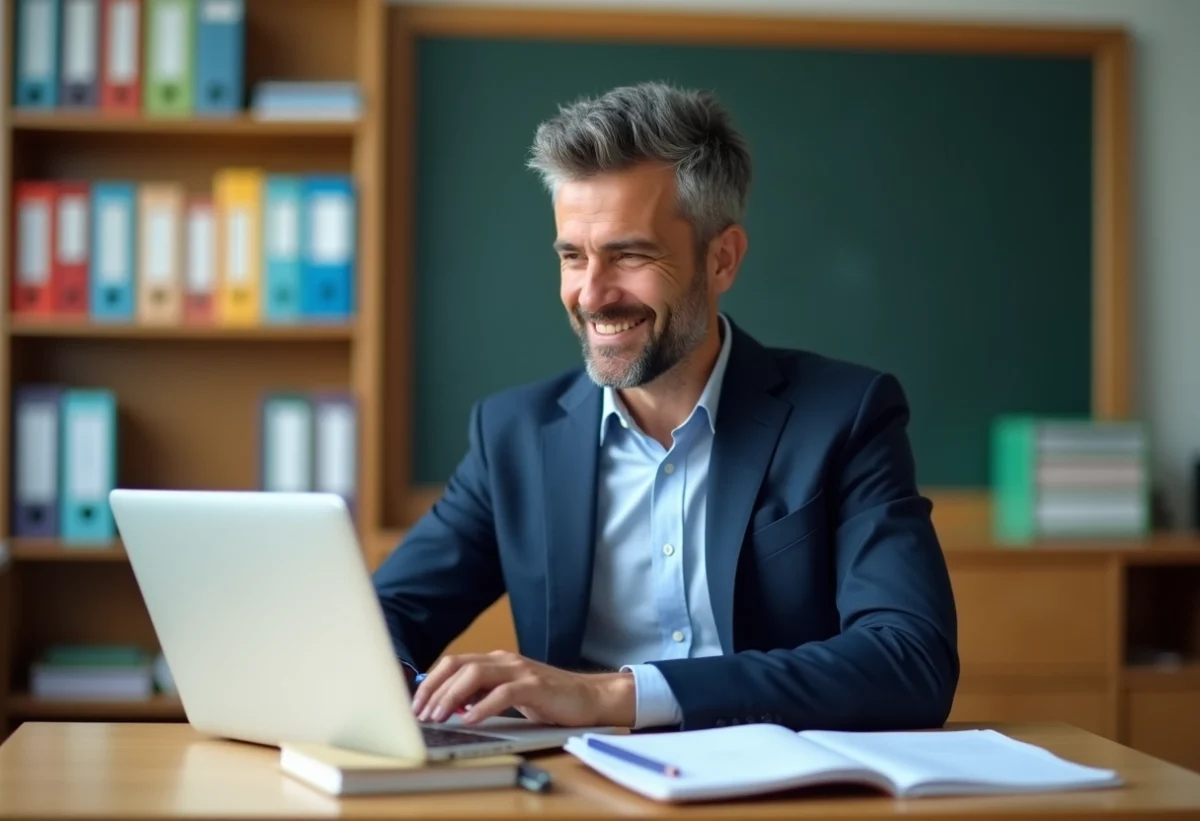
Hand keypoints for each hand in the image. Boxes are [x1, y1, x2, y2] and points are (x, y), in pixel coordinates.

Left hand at [410, 650, 635, 727]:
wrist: (590, 697)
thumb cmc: (549, 699)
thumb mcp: (509, 695)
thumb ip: (484, 695)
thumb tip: (451, 707)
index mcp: (496, 661)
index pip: (453, 663)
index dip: (430, 682)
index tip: (416, 704)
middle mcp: (505, 661)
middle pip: (458, 665)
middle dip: (434, 689)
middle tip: (421, 714)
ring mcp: (520, 671)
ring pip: (475, 674)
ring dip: (451, 696)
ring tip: (439, 717)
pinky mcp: (536, 687)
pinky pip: (504, 693)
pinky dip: (483, 706)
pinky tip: (471, 720)